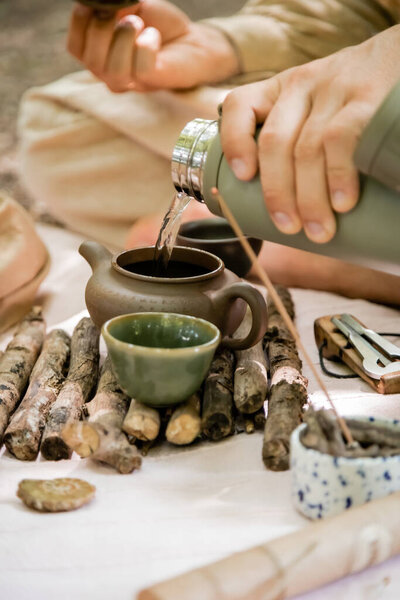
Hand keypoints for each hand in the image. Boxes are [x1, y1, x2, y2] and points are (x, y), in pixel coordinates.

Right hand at [67, 0, 238, 91]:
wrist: (191, 39)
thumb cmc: (157, 24)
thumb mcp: (128, 7)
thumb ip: (110, 4)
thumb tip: (98, 1)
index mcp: (97, 55)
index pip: (74, 47)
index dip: (80, 22)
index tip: (98, 5)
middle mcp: (109, 73)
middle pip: (90, 60)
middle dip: (102, 29)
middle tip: (124, 14)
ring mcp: (131, 82)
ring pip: (112, 71)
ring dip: (123, 38)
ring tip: (138, 24)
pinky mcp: (153, 82)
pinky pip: (140, 69)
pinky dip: (146, 46)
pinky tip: (154, 36)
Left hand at [220, 26, 399, 242]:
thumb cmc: (355, 99)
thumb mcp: (318, 106)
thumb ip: (298, 140)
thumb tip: (289, 209)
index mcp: (282, 90)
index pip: (240, 105)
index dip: (234, 142)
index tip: (243, 176)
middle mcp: (302, 85)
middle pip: (275, 142)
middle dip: (277, 193)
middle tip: (288, 228)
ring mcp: (334, 90)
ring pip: (307, 148)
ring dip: (310, 198)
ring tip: (319, 230)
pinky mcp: (366, 98)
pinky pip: (342, 139)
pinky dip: (338, 176)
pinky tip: (342, 202)